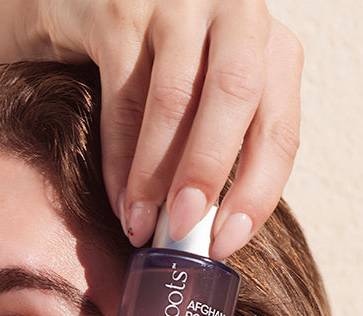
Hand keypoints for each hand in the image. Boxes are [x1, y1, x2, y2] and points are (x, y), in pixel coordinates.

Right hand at [28, 0, 302, 257]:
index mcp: (266, 42)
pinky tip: (119, 200)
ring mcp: (176, 3)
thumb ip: (217, 142)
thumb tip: (211, 234)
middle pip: (237, 95)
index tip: (225, 244)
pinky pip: (122, 97)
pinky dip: (119, 159)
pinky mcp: (120, 10)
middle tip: (183, 231)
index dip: (257, 192)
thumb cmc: (152, 64)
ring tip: (142, 226)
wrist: (84, 5)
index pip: (278, 124)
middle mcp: (233, 10)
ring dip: (156, 175)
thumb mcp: (204, 91)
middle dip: (208, 173)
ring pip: (175, 99)